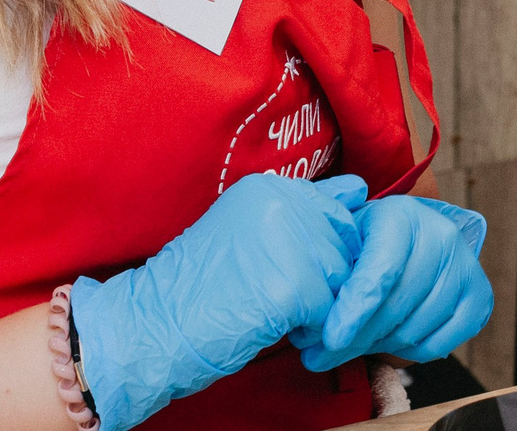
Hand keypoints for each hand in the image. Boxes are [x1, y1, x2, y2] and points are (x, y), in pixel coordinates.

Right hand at [69, 172, 366, 429]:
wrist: (156, 324)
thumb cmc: (202, 285)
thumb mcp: (251, 231)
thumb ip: (303, 211)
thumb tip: (360, 190)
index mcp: (271, 187)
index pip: (338, 208)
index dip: (327, 246)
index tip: (300, 266)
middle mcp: (282, 204)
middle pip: (344, 244)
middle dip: (327, 277)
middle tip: (287, 295)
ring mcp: (287, 243)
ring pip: (340, 278)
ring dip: (320, 304)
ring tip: (280, 311)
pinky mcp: (291, 287)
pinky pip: (328, 310)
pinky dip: (312, 328)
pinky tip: (280, 327)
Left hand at [294, 196, 491, 371]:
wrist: (410, 232)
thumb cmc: (365, 239)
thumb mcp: (341, 236)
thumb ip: (324, 266)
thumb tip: (309, 328)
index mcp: (402, 215)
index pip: (381, 270)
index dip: (355, 308)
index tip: (331, 338)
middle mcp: (441, 236)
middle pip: (397, 305)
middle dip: (357, 336)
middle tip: (322, 353)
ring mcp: (465, 266)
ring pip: (415, 329)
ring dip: (379, 345)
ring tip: (354, 341)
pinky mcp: (478, 297)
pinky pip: (440, 344)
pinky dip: (410, 351)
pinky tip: (388, 339)